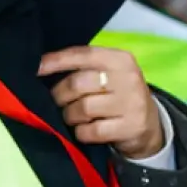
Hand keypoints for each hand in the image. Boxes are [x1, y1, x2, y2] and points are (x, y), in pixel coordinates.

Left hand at [40, 46, 163, 158]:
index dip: (56, 61)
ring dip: (70, 116)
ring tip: (74, 117)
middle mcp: (128, 78)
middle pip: (77, 84)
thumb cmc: (118, 95)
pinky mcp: (130, 127)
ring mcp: (131, 103)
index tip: (36, 69)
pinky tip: (86, 131)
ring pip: (82, 109)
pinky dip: (82, 133)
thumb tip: (41, 67)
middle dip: (60, 96)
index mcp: (120, 59)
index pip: (82, 54)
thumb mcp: (109, 74)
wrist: (150, 125)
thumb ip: (82, 68)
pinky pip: (91, 131)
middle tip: (59, 102)